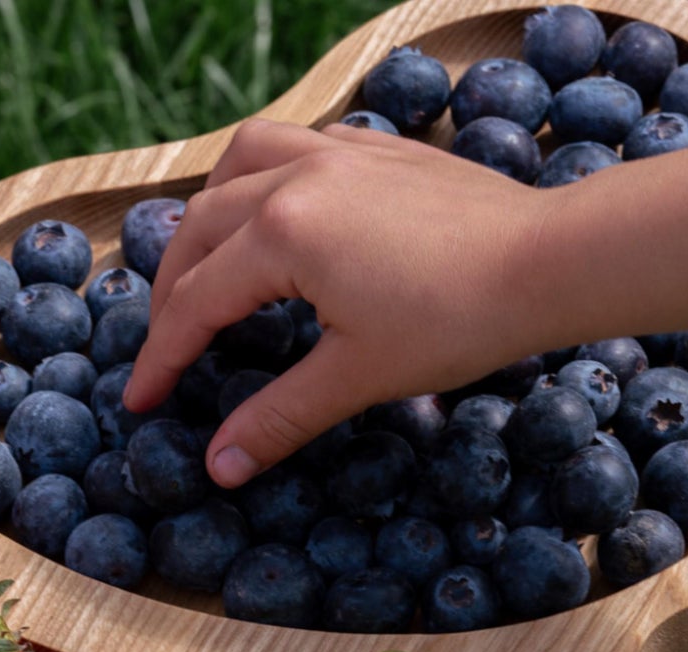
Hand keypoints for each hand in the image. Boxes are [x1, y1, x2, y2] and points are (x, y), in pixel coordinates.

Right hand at [124, 118, 553, 485]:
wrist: (547, 262)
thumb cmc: (456, 320)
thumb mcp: (355, 377)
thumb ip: (277, 418)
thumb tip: (219, 467)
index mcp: (282, 232)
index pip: (196, 303)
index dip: (162, 359)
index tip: (140, 401)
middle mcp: (297, 176)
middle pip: (200, 230)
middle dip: (172, 293)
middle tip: (166, 349)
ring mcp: (338, 151)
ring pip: (238, 165)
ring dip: (207, 216)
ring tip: (202, 265)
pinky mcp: (376, 149)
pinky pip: (290, 146)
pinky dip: (259, 181)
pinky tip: (273, 219)